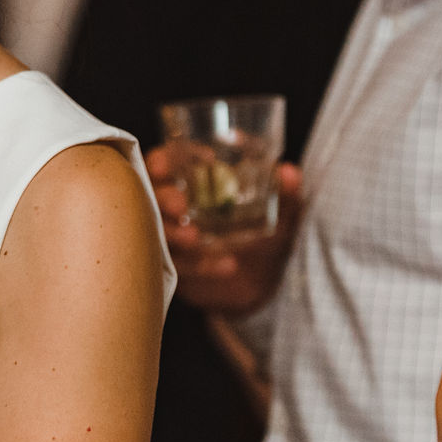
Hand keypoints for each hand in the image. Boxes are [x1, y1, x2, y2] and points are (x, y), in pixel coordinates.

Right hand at [146, 150, 302, 318]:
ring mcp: (171, 241)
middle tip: (180, 205)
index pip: (162, 162)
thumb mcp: (279, 213)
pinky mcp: (177, 271)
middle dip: (163, 199)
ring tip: (197, 238)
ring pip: (160, 235)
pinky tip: (227, 265)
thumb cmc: (262, 232)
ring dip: (175, 235)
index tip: (173, 164)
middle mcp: (171, 209)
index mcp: (187, 182)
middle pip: (151, 197)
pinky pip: (183, 269)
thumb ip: (286, 193)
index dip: (162, 160)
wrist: (260, 281)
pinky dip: (204, 266)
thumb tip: (289, 172)